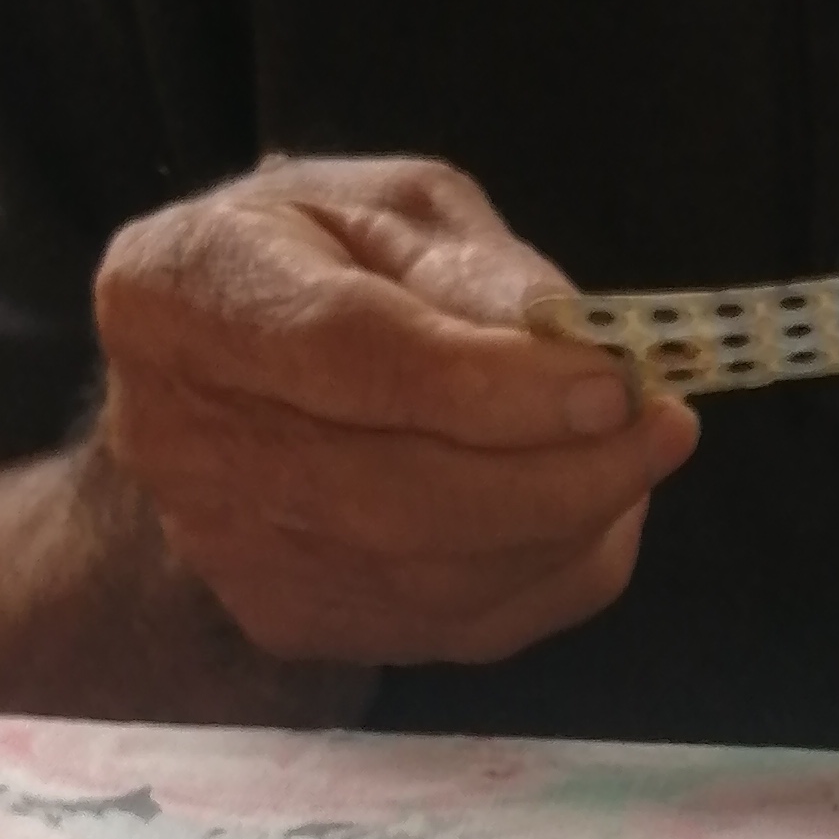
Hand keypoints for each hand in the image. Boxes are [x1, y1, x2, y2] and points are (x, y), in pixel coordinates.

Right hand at [92, 157, 697, 670]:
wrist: (229, 368)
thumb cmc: (321, 261)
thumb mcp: (394, 211)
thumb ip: (476, 271)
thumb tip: (572, 349)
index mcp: (176, 291)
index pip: (348, 358)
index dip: (490, 385)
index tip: (611, 385)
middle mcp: (176, 437)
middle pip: (392, 495)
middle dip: (555, 474)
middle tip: (662, 428)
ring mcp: (226, 548)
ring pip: (432, 580)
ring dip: (568, 527)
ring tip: (638, 456)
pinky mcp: (288, 618)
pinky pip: (451, 627)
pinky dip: (547, 576)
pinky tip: (588, 510)